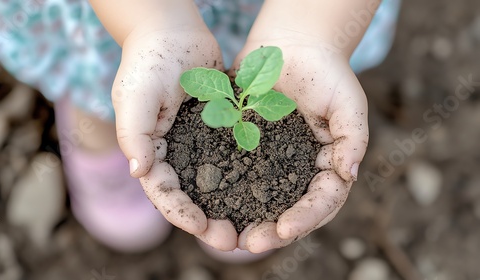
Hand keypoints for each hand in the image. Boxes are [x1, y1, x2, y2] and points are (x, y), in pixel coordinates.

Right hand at [112, 24, 237, 250]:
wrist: (173, 31)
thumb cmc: (148, 62)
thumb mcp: (134, 97)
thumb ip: (134, 134)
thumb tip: (139, 173)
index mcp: (150, 151)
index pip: (164, 192)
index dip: (181, 214)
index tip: (203, 229)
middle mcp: (174, 152)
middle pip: (191, 196)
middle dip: (209, 221)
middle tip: (232, 240)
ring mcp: (198, 142)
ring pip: (215, 183)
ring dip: (230, 206)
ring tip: (252, 225)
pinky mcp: (219, 129)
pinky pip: (232, 157)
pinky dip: (244, 177)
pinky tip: (264, 190)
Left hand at [233, 33, 368, 252]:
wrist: (292, 45)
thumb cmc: (327, 72)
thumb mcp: (348, 103)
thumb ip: (353, 139)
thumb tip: (349, 175)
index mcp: (327, 164)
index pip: (322, 200)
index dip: (305, 218)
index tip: (284, 230)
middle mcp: (300, 169)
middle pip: (289, 209)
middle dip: (271, 230)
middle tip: (249, 244)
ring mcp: (272, 161)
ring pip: (260, 198)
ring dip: (246, 219)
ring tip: (228, 236)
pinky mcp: (247, 147)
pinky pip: (236, 172)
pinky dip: (226, 191)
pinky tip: (210, 203)